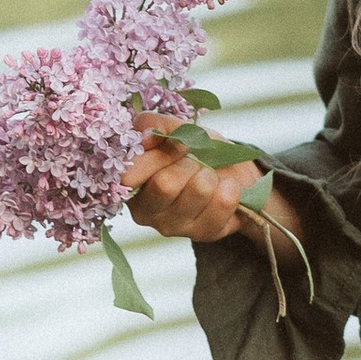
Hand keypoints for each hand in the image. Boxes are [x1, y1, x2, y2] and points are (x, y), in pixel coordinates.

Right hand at [125, 128, 307, 259]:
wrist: (231, 172)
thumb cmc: (197, 150)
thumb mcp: (177, 130)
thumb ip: (155, 126)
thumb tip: (144, 134)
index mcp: (132, 185)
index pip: (130, 175)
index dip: (156, 155)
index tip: (174, 146)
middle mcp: (145, 211)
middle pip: (165, 184)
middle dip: (188, 162)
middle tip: (195, 161)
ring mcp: (174, 226)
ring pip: (199, 190)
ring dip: (211, 173)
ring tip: (210, 174)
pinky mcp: (203, 234)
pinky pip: (223, 202)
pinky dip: (230, 186)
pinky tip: (225, 187)